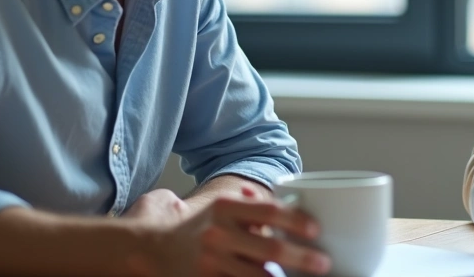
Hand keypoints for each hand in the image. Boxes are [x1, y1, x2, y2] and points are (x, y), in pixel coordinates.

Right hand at [137, 186, 330, 276]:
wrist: (149, 248)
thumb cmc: (196, 227)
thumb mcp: (220, 208)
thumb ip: (251, 206)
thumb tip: (292, 204)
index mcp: (225, 209)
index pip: (269, 211)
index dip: (296, 221)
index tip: (316, 230)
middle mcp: (218, 235)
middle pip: (270, 249)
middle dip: (302, 258)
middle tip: (324, 263)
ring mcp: (210, 263)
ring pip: (258, 276)